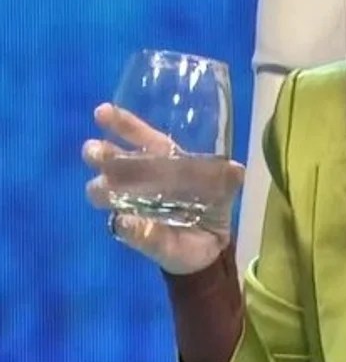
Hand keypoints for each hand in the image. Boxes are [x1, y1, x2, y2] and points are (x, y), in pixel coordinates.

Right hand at [83, 103, 244, 274]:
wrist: (208, 249)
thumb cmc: (213, 210)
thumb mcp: (226, 191)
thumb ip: (230, 179)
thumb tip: (236, 168)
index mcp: (167, 162)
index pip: (144, 139)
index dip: (124, 125)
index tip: (102, 112)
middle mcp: (144, 180)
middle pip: (116, 162)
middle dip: (102, 154)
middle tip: (93, 150)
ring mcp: (134, 205)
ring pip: (108, 192)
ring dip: (102, 189)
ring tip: (102, 187)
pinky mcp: (135, 232)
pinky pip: (125, 228)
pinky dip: (125, 225)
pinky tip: (124, 222)